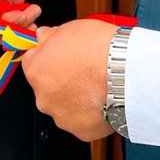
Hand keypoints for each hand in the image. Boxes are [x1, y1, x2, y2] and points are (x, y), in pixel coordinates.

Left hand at [20, 18, 116, 140]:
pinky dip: (90, 113)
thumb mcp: (71, 28)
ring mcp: (61, 117)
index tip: (59, 56)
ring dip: (75, 98)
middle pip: (48, 87)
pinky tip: (103, 100)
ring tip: (96, 86)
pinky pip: (81, 121)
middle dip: (61, 80)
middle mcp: (43, 97)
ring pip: (64, 106)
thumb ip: (51, 35)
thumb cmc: (101, 49)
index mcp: (37, 70)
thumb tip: (44, 36)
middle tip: (82, 71)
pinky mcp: (80, 131)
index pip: (32, 62)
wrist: (127, 73)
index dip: (48, 57)